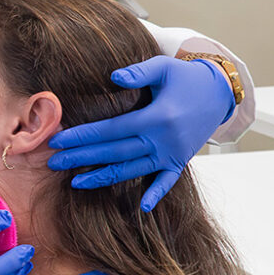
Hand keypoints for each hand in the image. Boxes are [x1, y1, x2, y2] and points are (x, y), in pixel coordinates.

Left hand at [46, 55, 234, 211]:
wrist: (220, 92)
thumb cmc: (186, 77)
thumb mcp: (164, 67)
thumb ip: (138, 72)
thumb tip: (113, 76)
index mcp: (157, 117)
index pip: (111, 129)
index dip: (83, 136)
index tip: (58, 140)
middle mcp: (164, 140)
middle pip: (115, 152)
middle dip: (82, 157)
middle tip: (54, 163)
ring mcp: (173, 154)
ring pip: (132, 169)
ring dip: (104, 177)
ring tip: (76, 182)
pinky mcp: (180, 161)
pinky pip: (167, 182)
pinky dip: (156, 194)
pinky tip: (141, 207)